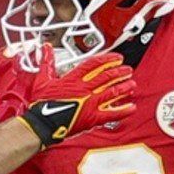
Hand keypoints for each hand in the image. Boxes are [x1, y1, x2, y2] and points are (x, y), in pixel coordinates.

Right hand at [19, 45, 134, 146]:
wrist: (42, 124)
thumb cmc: (42, 105)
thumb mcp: (42, 79)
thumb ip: (47, 62)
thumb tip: (46, 48)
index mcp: (73, 79)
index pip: (95, 64)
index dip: (108, 59)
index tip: (116, 58)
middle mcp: (85, 89)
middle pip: (107, 76)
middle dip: (119, 72)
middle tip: (127, 70)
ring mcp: (91, 103)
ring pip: (112, 92)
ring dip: (124, 87)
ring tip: (131, 84)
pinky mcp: (93, 118)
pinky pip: (112, 113)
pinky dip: (123, 110)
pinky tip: (131, 107)